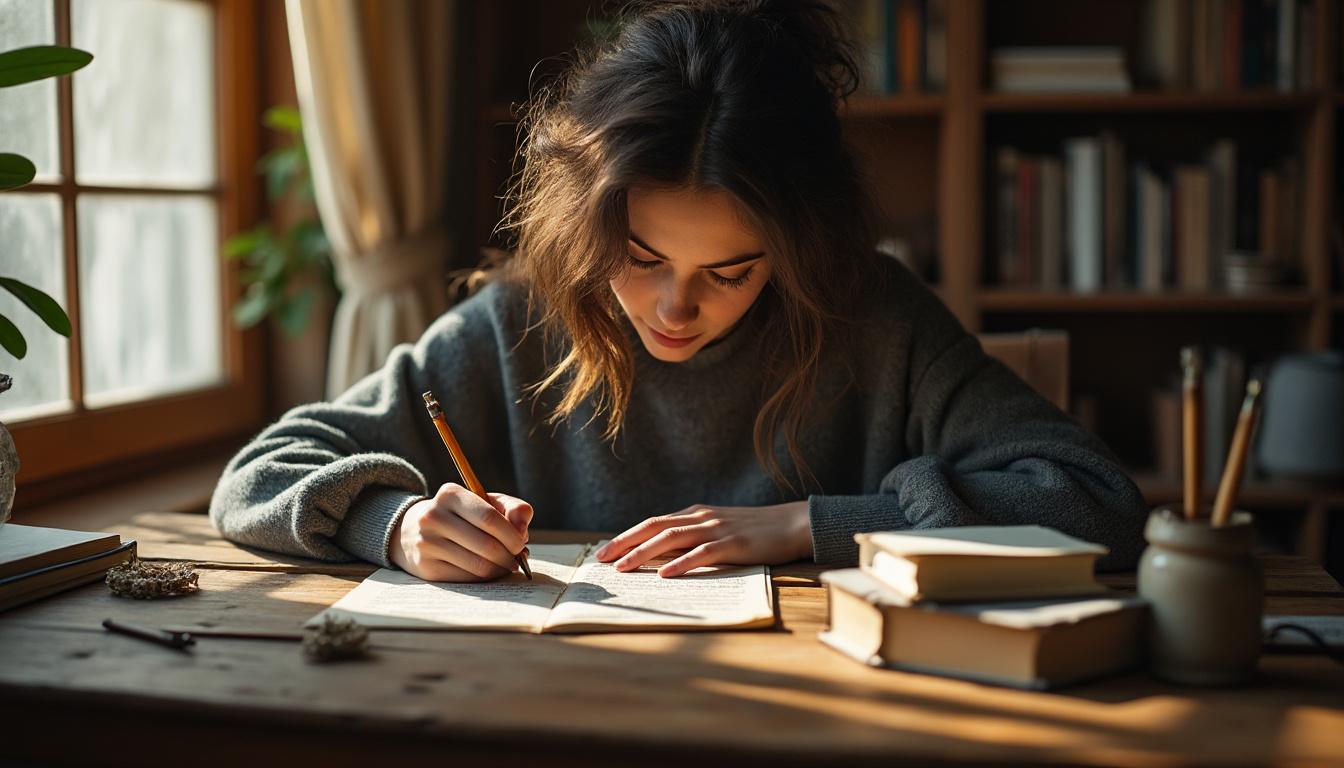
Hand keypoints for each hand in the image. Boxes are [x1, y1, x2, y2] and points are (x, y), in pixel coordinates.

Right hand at [389, 483, 531, 581]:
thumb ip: (513, 509)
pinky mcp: (426, 567)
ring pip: (479, 565)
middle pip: (486, 545)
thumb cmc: (462, 516)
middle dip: (509, 556)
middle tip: (517, 560)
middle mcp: (433, 517)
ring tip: (506, 565)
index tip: (521, 544)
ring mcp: (426, 543)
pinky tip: (488, 571)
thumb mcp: (486, 502)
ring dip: (500, 569)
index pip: (489, 518)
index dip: (511, 535)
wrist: (413, 531)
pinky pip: (467, 578)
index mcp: (450, 494)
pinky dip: (485, 578)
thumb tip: (522, 532)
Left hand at [593, 501, 811, 577]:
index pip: (652, 523)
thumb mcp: (719, 530)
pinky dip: (681, 563)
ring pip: (672, 539)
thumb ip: (693, 538)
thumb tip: (662, 557)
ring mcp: (717, 529)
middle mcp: (701, 518)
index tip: (604, 551)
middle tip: (601, 559)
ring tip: (623, 568)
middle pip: (654, 527)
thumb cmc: (755, 532)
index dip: (626, 536)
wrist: (793, 524)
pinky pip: (702, 553)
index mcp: (695, 514)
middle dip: (625, 543)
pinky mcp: (733, 543)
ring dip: (644, 553)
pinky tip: (665, 574)